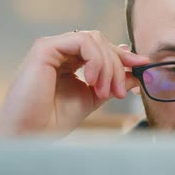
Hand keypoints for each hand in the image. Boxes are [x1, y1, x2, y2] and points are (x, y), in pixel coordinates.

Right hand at [0, 31, 148, 135]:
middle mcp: (60, 51)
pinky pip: (82, 41)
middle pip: (102, 42)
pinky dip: (96, 60)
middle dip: (118, 65)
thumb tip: (137, 71)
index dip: (124, 56)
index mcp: (70, 61)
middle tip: (120, 92)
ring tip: (106, 92)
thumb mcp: (93, 97)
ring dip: (108, 65)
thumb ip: (113, 82)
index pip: (102, 49)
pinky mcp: (45, 47)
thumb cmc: (54, 120)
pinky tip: (94, 81)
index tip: (142, 66)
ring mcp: (52, 47)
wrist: (31, 134)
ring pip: (94, 39)